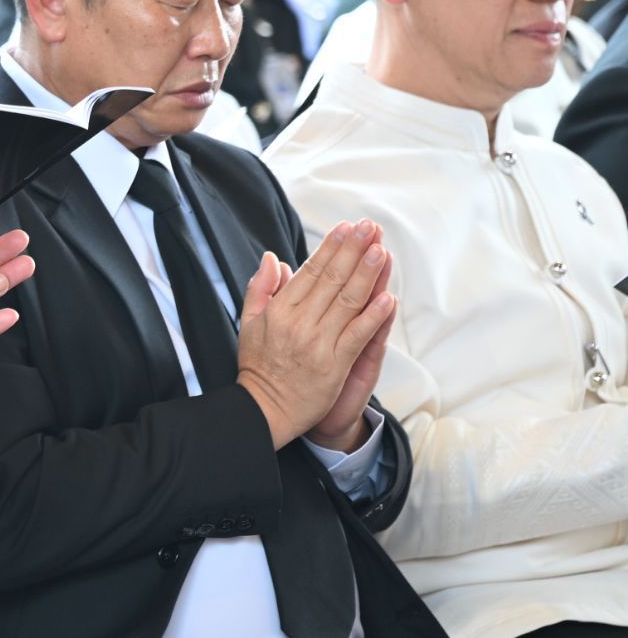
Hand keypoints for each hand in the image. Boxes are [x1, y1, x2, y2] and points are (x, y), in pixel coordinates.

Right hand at [235, 221, 397, 449]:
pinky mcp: (334, 364)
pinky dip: (374, 316)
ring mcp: (318, 343)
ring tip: (381, 251)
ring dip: (367, 275)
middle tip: (370, 228)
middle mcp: (299, 323)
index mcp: (279, 311)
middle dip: (353, 251)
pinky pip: (358, 335)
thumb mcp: (249, 323)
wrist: (264, 409)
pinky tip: (388, 298)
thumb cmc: (259, 366)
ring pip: (348, 302)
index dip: (331, 249)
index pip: (310, 272)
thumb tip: (273, 259)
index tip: (346, 229)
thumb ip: (260, 288)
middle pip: (332, 281)